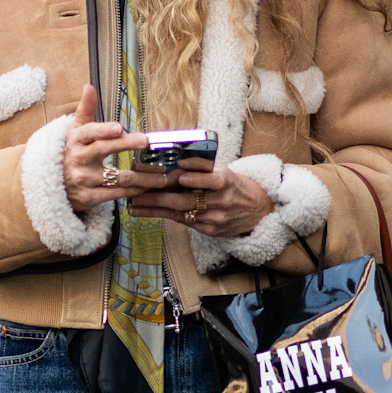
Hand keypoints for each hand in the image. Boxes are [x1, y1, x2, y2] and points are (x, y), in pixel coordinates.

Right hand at [62, 85, 146, 210]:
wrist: (51, 187)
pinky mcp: (89, 198)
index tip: (119, 128)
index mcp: (75, 141)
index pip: (89, 133)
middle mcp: (78, 159)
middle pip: (104, 150)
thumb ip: (85, 110)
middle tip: (146, 141)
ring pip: (118, 177)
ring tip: (162, 174)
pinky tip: (148, 188)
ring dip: (143, 176)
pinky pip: (116, 194)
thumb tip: (88, 87)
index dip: (103, 130)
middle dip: (127, 144)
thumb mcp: (74, 132)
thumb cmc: (69, 154)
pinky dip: (134, 191)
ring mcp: (84, 180)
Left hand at [127, 163, 272, 239]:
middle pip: (187, 200)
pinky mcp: (209, 230)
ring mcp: (214, 219)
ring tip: (133, 204)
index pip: (212, 180)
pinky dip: (162, 215)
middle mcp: (221, 202)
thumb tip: (178, 162)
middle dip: (159, 197)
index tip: (180, 174)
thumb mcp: (226, 172)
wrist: (258, 211)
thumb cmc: (236, 187)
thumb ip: (204, 168)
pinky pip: (182, 222)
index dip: (197, 178)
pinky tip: (145, 212)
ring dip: (154, 208)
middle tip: (137, 192)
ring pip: (180, 213)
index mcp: (227, 182)